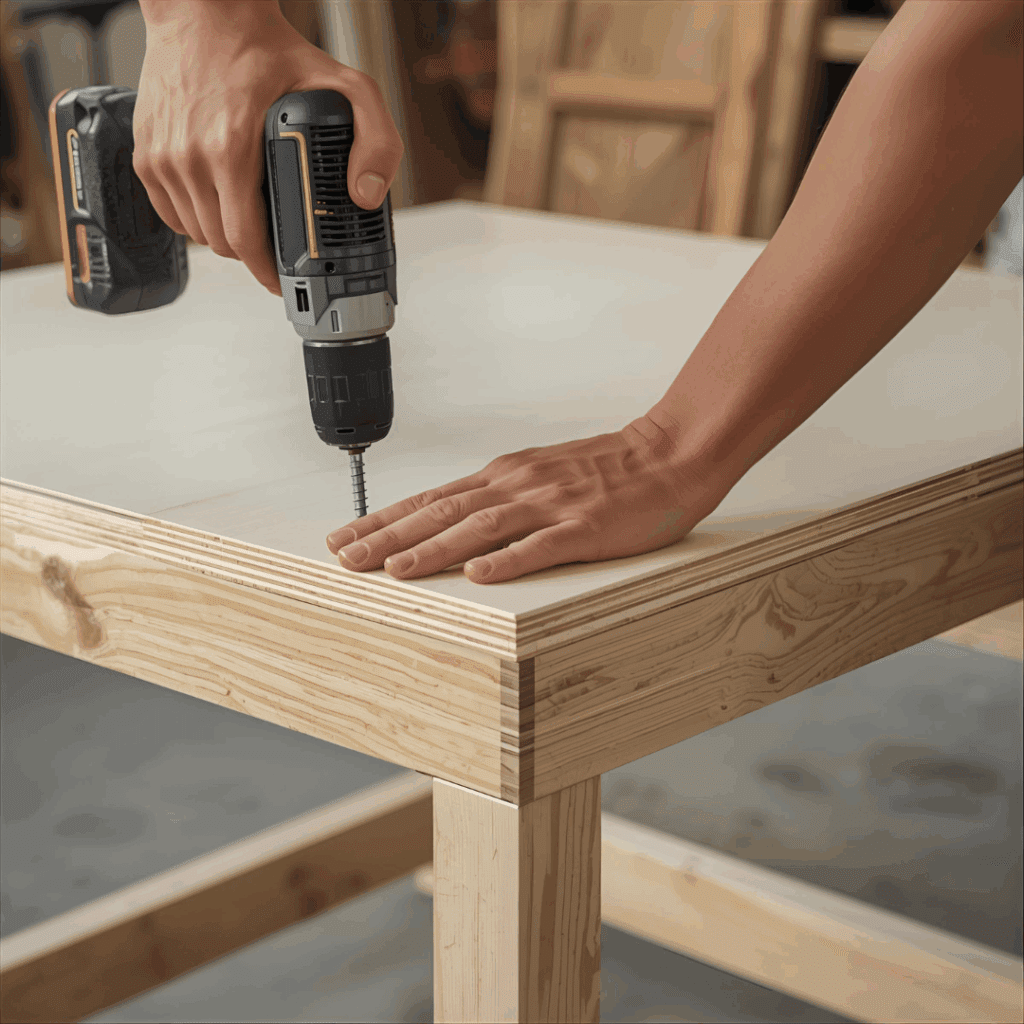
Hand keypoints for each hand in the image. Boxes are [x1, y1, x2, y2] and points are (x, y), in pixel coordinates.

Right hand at [134, 1, 403, 295]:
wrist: (204, 11)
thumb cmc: (267, 48)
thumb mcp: (345, 85)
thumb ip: (374, 140)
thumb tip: (366, 196)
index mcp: (231, 147)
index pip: (246, 239)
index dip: (269, 270)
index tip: (287, 281)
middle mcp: (190, 156)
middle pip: (222, 243)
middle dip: (253, 255)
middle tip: (277, 250)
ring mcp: (162, 157)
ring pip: (197, 234)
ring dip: (225, 239)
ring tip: (252, 224)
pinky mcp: (144, 154)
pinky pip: (171, 215)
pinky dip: (196, 220)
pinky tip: (220, 206)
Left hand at [325, 415, 726, 583]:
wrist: (667, 454)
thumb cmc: (605, 470)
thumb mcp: (538, 474)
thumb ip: (497, 497)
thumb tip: (448, 521)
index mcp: (503, 476)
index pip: (431, 498)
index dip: (384, 519)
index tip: (346, 536)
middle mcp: (516, 486)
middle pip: (441, 511)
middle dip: (389, 537)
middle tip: (347, 558)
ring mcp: (550, 505)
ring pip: (479, 527)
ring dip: (434, 548)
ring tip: (396, 570)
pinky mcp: (585, 527)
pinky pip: (542, 546)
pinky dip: (509, 561)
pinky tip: (482, 577)